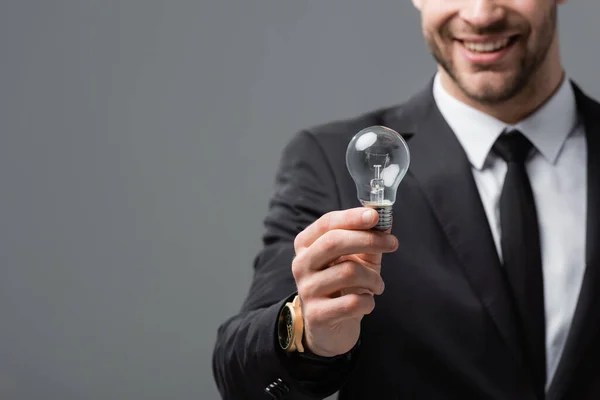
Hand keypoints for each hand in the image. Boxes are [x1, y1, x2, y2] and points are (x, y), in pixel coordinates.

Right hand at [291, 207, 397, 356]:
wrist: (330, 327)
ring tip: (378, 285)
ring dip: (373, 278)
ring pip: (348, 272)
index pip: (327, 223)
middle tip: (393, 243)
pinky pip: (352, 302)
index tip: (375, 216)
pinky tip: (366, 303)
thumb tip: (385, 219)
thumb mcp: (358, 259)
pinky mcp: (317, 314)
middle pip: (333, 242)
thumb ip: (368, 239)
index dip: (352, 217)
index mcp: (306, 245)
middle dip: (368, 240)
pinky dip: (368, 301)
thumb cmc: (345, 285)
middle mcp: (301, 264)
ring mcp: (306, 289)